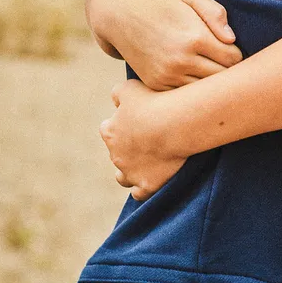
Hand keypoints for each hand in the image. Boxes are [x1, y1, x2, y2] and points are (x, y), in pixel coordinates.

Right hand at [87, 0, 241, 87]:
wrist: (118, 13)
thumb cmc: (159, 0)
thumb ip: (214, 13)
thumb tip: (232, 39)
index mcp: (194, 37)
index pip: (233, 59)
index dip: (236, 53)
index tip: (230, 47)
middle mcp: (181, 61)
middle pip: (222, 79)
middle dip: (228, 71)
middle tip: (225, 60)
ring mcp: (167, 76)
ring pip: (204, 91)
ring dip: (210, 82)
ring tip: (209, 66)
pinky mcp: (156, 85)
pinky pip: (185, 95)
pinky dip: (192, 88)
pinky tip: (191, 73)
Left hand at [100, 78, 187, 199]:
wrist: (173, 125)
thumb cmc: (153, 102)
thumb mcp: (130, 88)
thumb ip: (117, 93)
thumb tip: (115, 100)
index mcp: (110, 132)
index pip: (108, 130)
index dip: (121, 126)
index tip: (136, 122)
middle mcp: (115, 155)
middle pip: (116, 153)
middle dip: (127, 148)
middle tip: (148, 139)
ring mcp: (130, 172)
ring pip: (122, 177)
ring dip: (129, 171)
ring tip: (145, 165)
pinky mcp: (146, 185)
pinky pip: (139, 193)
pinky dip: (142, 188)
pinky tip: (151, 180)